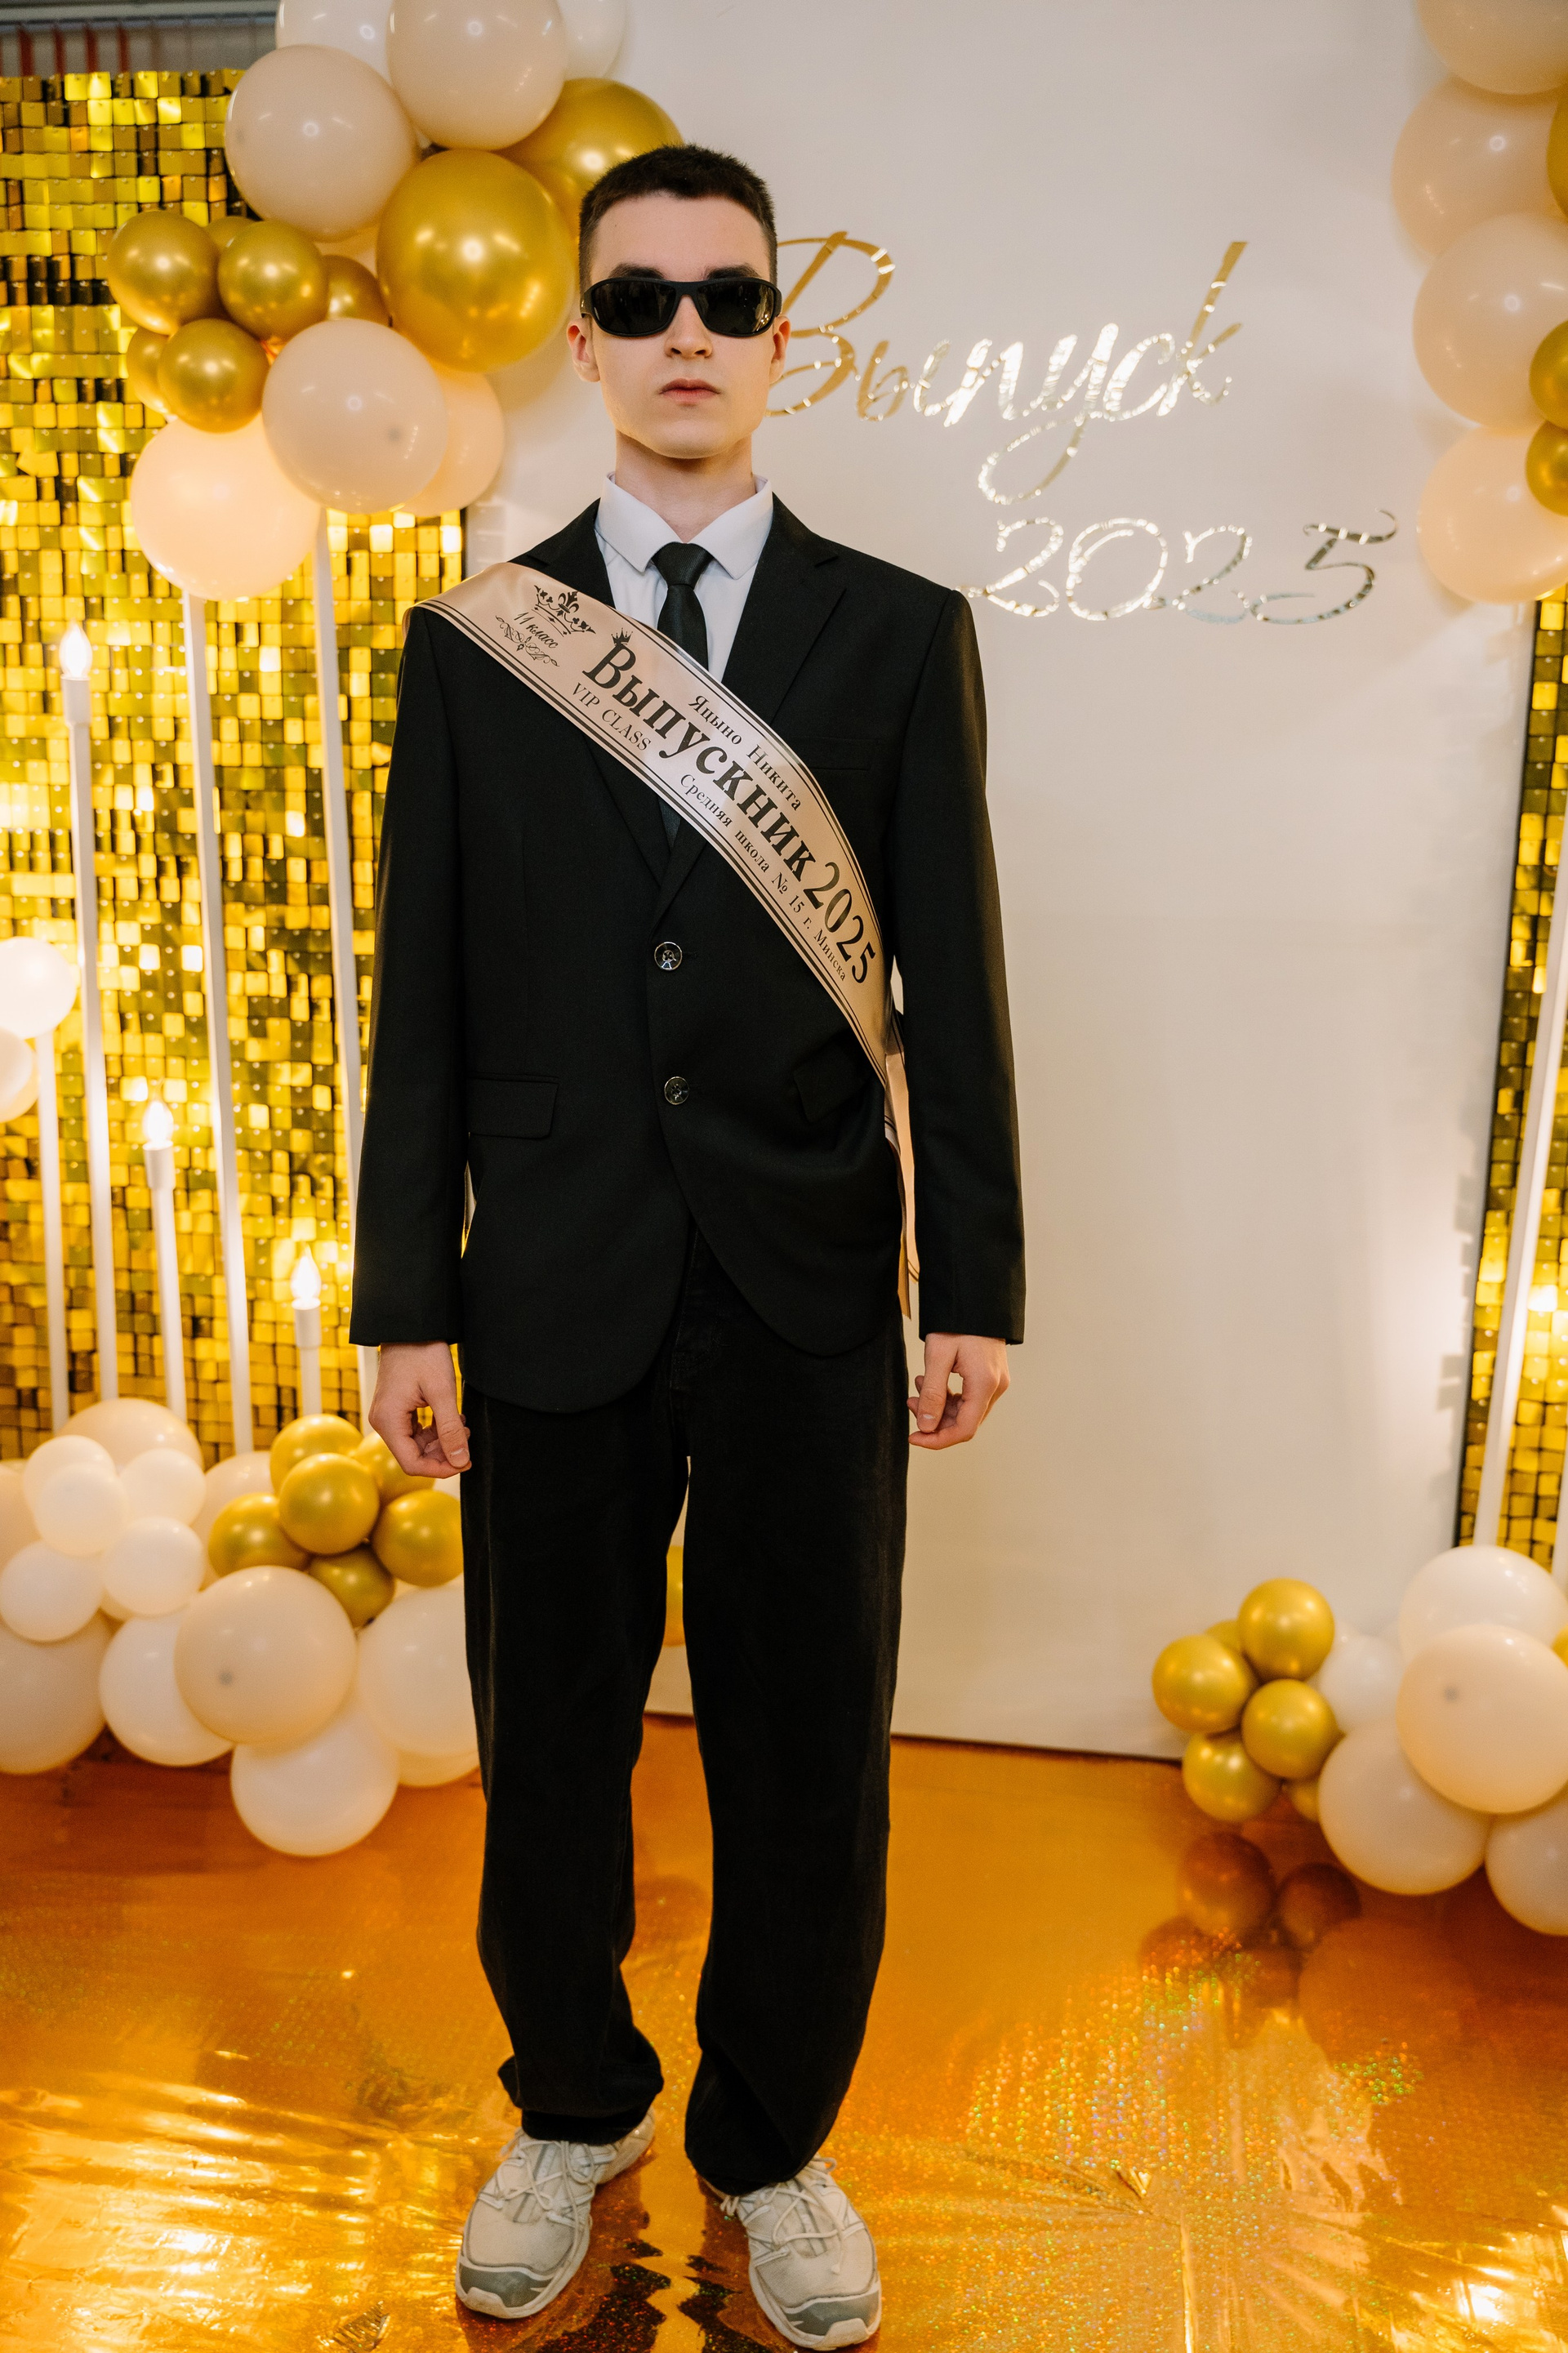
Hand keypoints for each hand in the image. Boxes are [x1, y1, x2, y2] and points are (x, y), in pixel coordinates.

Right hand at [370, 1340, 470, 1477]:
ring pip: (416, 1444)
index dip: (440, 1469)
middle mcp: (383, 1421)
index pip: (412, 1463)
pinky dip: (434, 1430)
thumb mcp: (443, 1393)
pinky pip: (415, 1431)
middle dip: (443, 1453)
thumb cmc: (424, 1354)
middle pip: (414, 1455)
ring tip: (463, 1426)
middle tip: (467, 1438)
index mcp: (389, 1421)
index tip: (465, 1462)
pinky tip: (452, 1419)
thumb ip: (451, 1430)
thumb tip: (461, 1461)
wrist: (411, 1326)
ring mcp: (388, 1415)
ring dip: (441, 1441)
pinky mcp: (395, 1408)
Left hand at [908, 1333, 1008, 1450]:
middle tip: (911, 1401)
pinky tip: (930, 1381)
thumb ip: (933, 1393)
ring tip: (918, 1386)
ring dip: (939, 1405)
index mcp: (985, 1384)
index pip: (964, 1430)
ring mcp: (996, 1382)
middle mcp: (996, 1387)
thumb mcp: (938, 1356)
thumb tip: (927, 1426)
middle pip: (964, 1422)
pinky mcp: (991, 1376)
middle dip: (934, 1419)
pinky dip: (948, 1396)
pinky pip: (969, 1398)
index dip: (937, 1440)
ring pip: (965, 1411)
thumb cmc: (956, 1323)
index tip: (913, 1437)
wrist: (975, 1298)